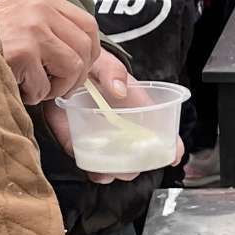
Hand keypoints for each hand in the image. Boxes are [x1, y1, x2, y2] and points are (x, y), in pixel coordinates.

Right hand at [0, 0, 104, 104]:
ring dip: (56, 87)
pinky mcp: (21, 52)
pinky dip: (33, 95)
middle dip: (76, 76)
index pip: (88, 25)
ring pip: (72, 67)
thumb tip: (121, 89)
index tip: (76, 69)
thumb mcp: (26, 28)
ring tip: (33, 86)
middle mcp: (40, 7)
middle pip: (85, 47)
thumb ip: (63, 42)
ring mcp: (32, 28)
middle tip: (55, 86)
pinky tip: (15, 86)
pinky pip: (44, 86)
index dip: (89, 54)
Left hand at [42, 52, 170, 182]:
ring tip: (110, 171)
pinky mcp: (80, 142)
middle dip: (140, 164)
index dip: (171, 144)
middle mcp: (123, 127)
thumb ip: (112, 71)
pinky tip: (95, 171)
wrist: (61, 73)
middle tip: (132, 166)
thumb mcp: (102, 62)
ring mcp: (103, 137)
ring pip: (117, 163)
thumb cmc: (89, 67)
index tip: (173, 156)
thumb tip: (119, 90)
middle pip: (140, 153)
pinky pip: (90, 162)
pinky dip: (94, 170)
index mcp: (136, 107)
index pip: (162, 128)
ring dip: (117, 171)